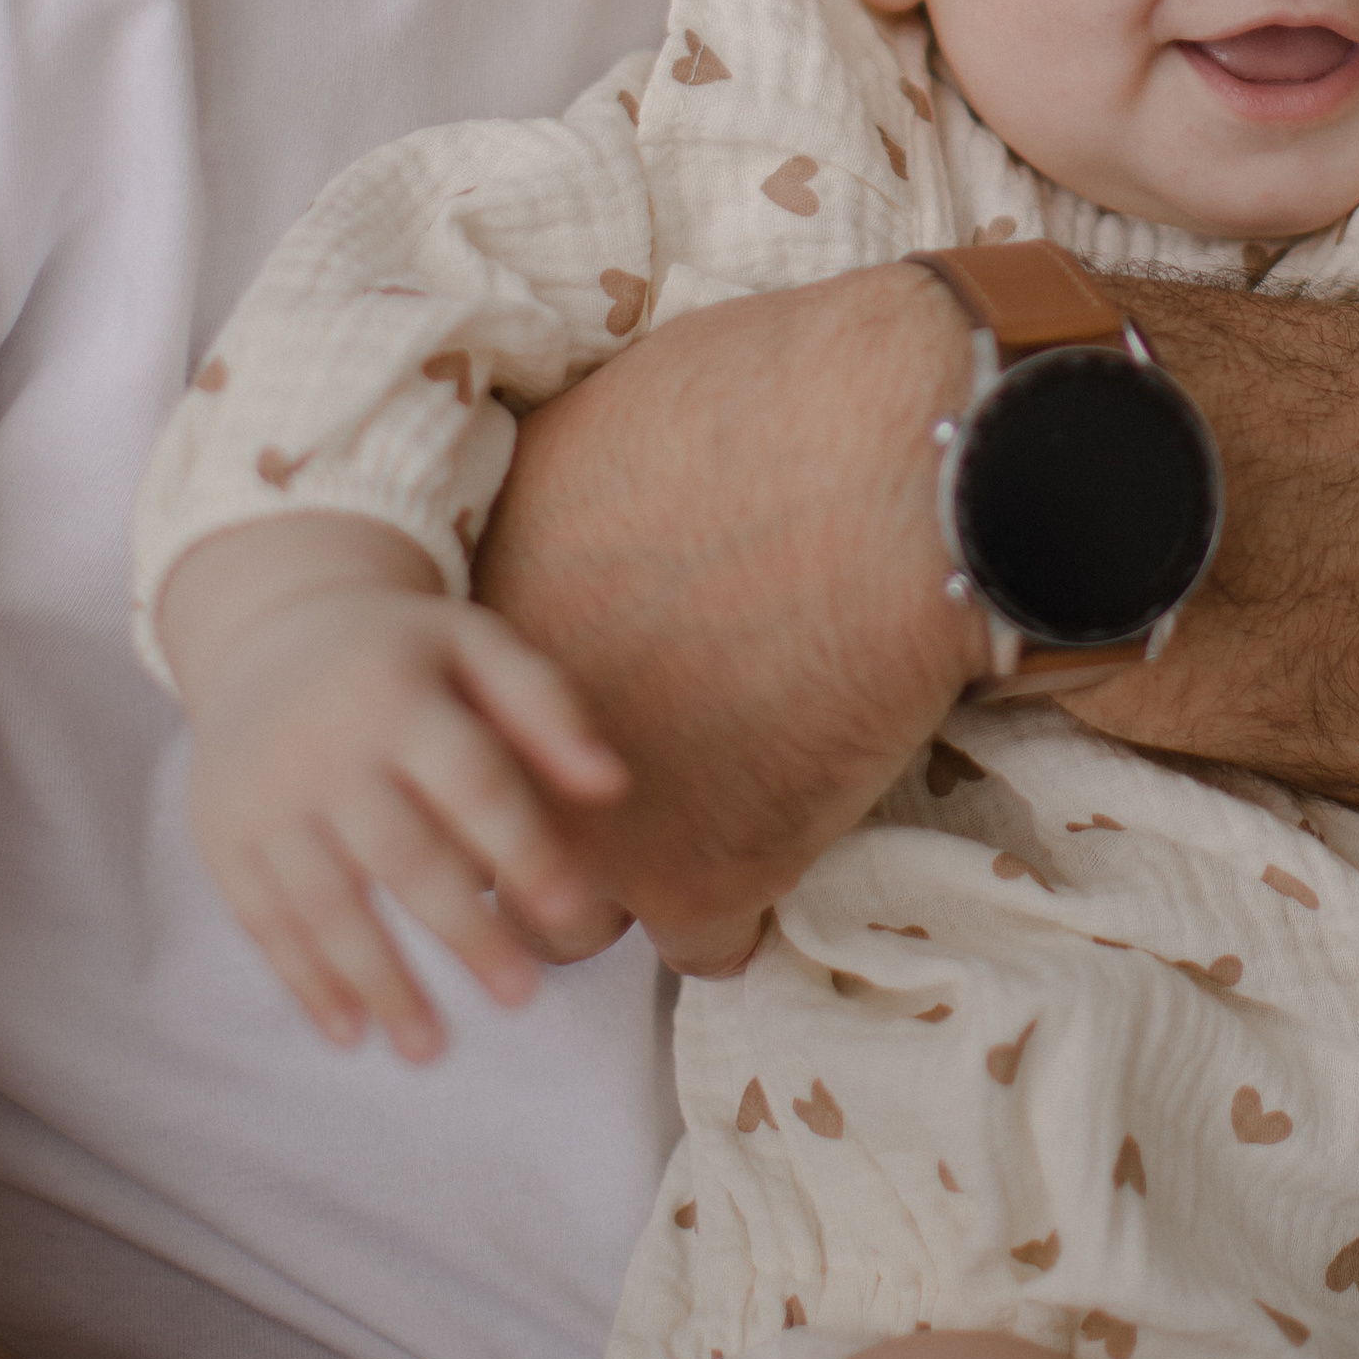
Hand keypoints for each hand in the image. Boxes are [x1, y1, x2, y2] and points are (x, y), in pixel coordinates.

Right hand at [161, 514, 629, 1058]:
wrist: (267, 632)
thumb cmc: (402, 654)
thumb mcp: (474, 647)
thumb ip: (547, 707)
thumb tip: (613, 784)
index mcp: (398, 693)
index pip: (471, 780)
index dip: (522, 845)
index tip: (569, 907)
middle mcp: (325, 746)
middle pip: (402, 854)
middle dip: (462, 931)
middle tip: (521, 997)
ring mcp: (265, 796)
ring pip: (329, 904)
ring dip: (381, 982)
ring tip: (431, 1050)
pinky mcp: (222, 838)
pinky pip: (265, 921)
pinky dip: (305, 982)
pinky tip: (350, 1033)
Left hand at [474, 262, 983, 972]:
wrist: (892, 474)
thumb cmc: (765, 410)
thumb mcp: (602, 425)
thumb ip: (558, 496)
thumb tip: (573, 505)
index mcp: (490, 640)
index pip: (466, 737)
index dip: (526, 730)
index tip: (588, 704)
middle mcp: (517, 752)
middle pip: (492, 845)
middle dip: (549, 828)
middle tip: (630, 784)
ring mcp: (607, 829)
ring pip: (574, 926)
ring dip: (634, 885)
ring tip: (705, 829)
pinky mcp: (714, 877)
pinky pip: (707, 948)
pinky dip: (745, 910)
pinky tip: (783, 843)